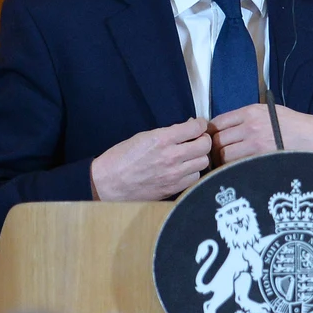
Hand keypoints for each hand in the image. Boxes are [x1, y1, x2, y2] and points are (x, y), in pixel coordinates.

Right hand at [89, 119, 211, 200]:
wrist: (108, 183)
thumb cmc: (121, 158)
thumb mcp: (143, 137)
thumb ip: (167, 133)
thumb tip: (187, 129)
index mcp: (162, 139)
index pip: (195, 128)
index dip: (200, 124)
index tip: (198, 125)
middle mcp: (172, 156)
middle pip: (205, 145)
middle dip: (203, 140)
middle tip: (196, 140)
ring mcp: (174, 174)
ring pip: (203, 162)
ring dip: (199, 157)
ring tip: (190, 156)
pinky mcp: (174, 188)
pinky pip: (195, 178)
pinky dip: (192, 173)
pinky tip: (184, 170)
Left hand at [209, 104, 312, 162]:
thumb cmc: (293, 124)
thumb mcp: (269, 111)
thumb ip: (246, 117)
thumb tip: (225, 127)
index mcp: (250, 112)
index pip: (217, 122)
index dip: (211, 132)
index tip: (211, 139)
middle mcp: (250, 126)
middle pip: (217, 140)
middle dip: (213, 148)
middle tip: (215, 155)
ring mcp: (255, 144)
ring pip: (223, 155)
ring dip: (221, 161)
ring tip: (224, 164)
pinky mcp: (260, 158)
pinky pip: (237, 165)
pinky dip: (232, 168)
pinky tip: (234, 169)